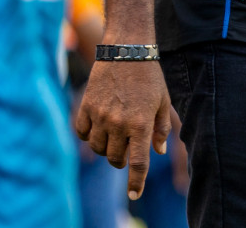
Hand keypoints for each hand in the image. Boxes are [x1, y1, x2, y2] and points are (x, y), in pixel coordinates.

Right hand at [74, 58, 173, 200]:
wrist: (127, 51)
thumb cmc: (150, 77)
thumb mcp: (162, 102)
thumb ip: (161, 129)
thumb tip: (158, 152)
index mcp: (142, 124)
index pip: (138, 163)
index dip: (136, 182)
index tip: (134, 195)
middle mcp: (120, 123)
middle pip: (115, 158)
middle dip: (120, 160)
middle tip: (126, 150)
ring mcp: (101, 116)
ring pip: (98, 148)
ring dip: (106, 148)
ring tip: (114, 136)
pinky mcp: (86, 107)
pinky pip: (82, 133)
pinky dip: (89, 136)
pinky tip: (97, 128)